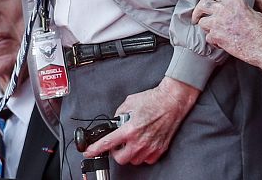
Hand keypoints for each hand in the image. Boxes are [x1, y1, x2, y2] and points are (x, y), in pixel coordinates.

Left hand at [83, 77, 199, 164]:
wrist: (172, 101)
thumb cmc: (152, 100)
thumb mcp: (128, 103)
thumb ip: (118, 115)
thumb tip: (114, 122)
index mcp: (129, 129)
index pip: (108, 143)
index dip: (95, 149)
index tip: (89, 152)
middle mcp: (140, 141)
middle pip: (120, 159)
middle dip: (115, 153)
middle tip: (117, 144)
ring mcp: (151, 147)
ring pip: (134, 160)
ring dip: (129, 153)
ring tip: (131, 142)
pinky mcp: (160, 149)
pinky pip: (147, 160)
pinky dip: (142, 155)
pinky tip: (142, 144)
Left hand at [192, 0, 261, 70]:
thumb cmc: (261, 31)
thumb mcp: (252, 12)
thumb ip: (236, 8)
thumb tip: (228, 8)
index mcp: (234, 1)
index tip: (203, 1)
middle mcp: (224, 9)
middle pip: (202, 5)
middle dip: (198, 11)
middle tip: (197, 17)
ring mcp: (218, 23)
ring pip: (202, 22)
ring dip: (207, 28)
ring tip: (215, 32)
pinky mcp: (216, 36)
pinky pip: (208, 37)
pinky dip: (213, 41)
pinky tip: (221, 42)